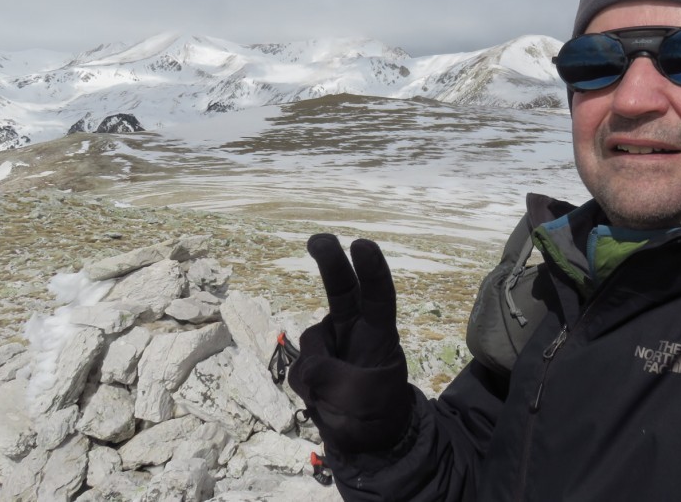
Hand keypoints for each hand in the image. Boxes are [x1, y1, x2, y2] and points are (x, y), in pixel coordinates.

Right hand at [288, 234, 412, 453]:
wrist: (363, 441)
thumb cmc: (378, 413)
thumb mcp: (368, 400)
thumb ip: (337, 379)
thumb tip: (308, 366)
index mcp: (380, 332)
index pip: (378, 296)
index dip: (372, 270)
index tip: (361, 245)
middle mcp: (353, 329)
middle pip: (342, 290)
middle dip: (330, 261)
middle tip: (319, 240)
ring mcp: (330, 344)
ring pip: (312, 340)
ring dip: (319, 368)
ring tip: (339, 398)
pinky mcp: (311, 363)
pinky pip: (300, 369)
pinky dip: (308, 386)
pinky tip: (323, 400)